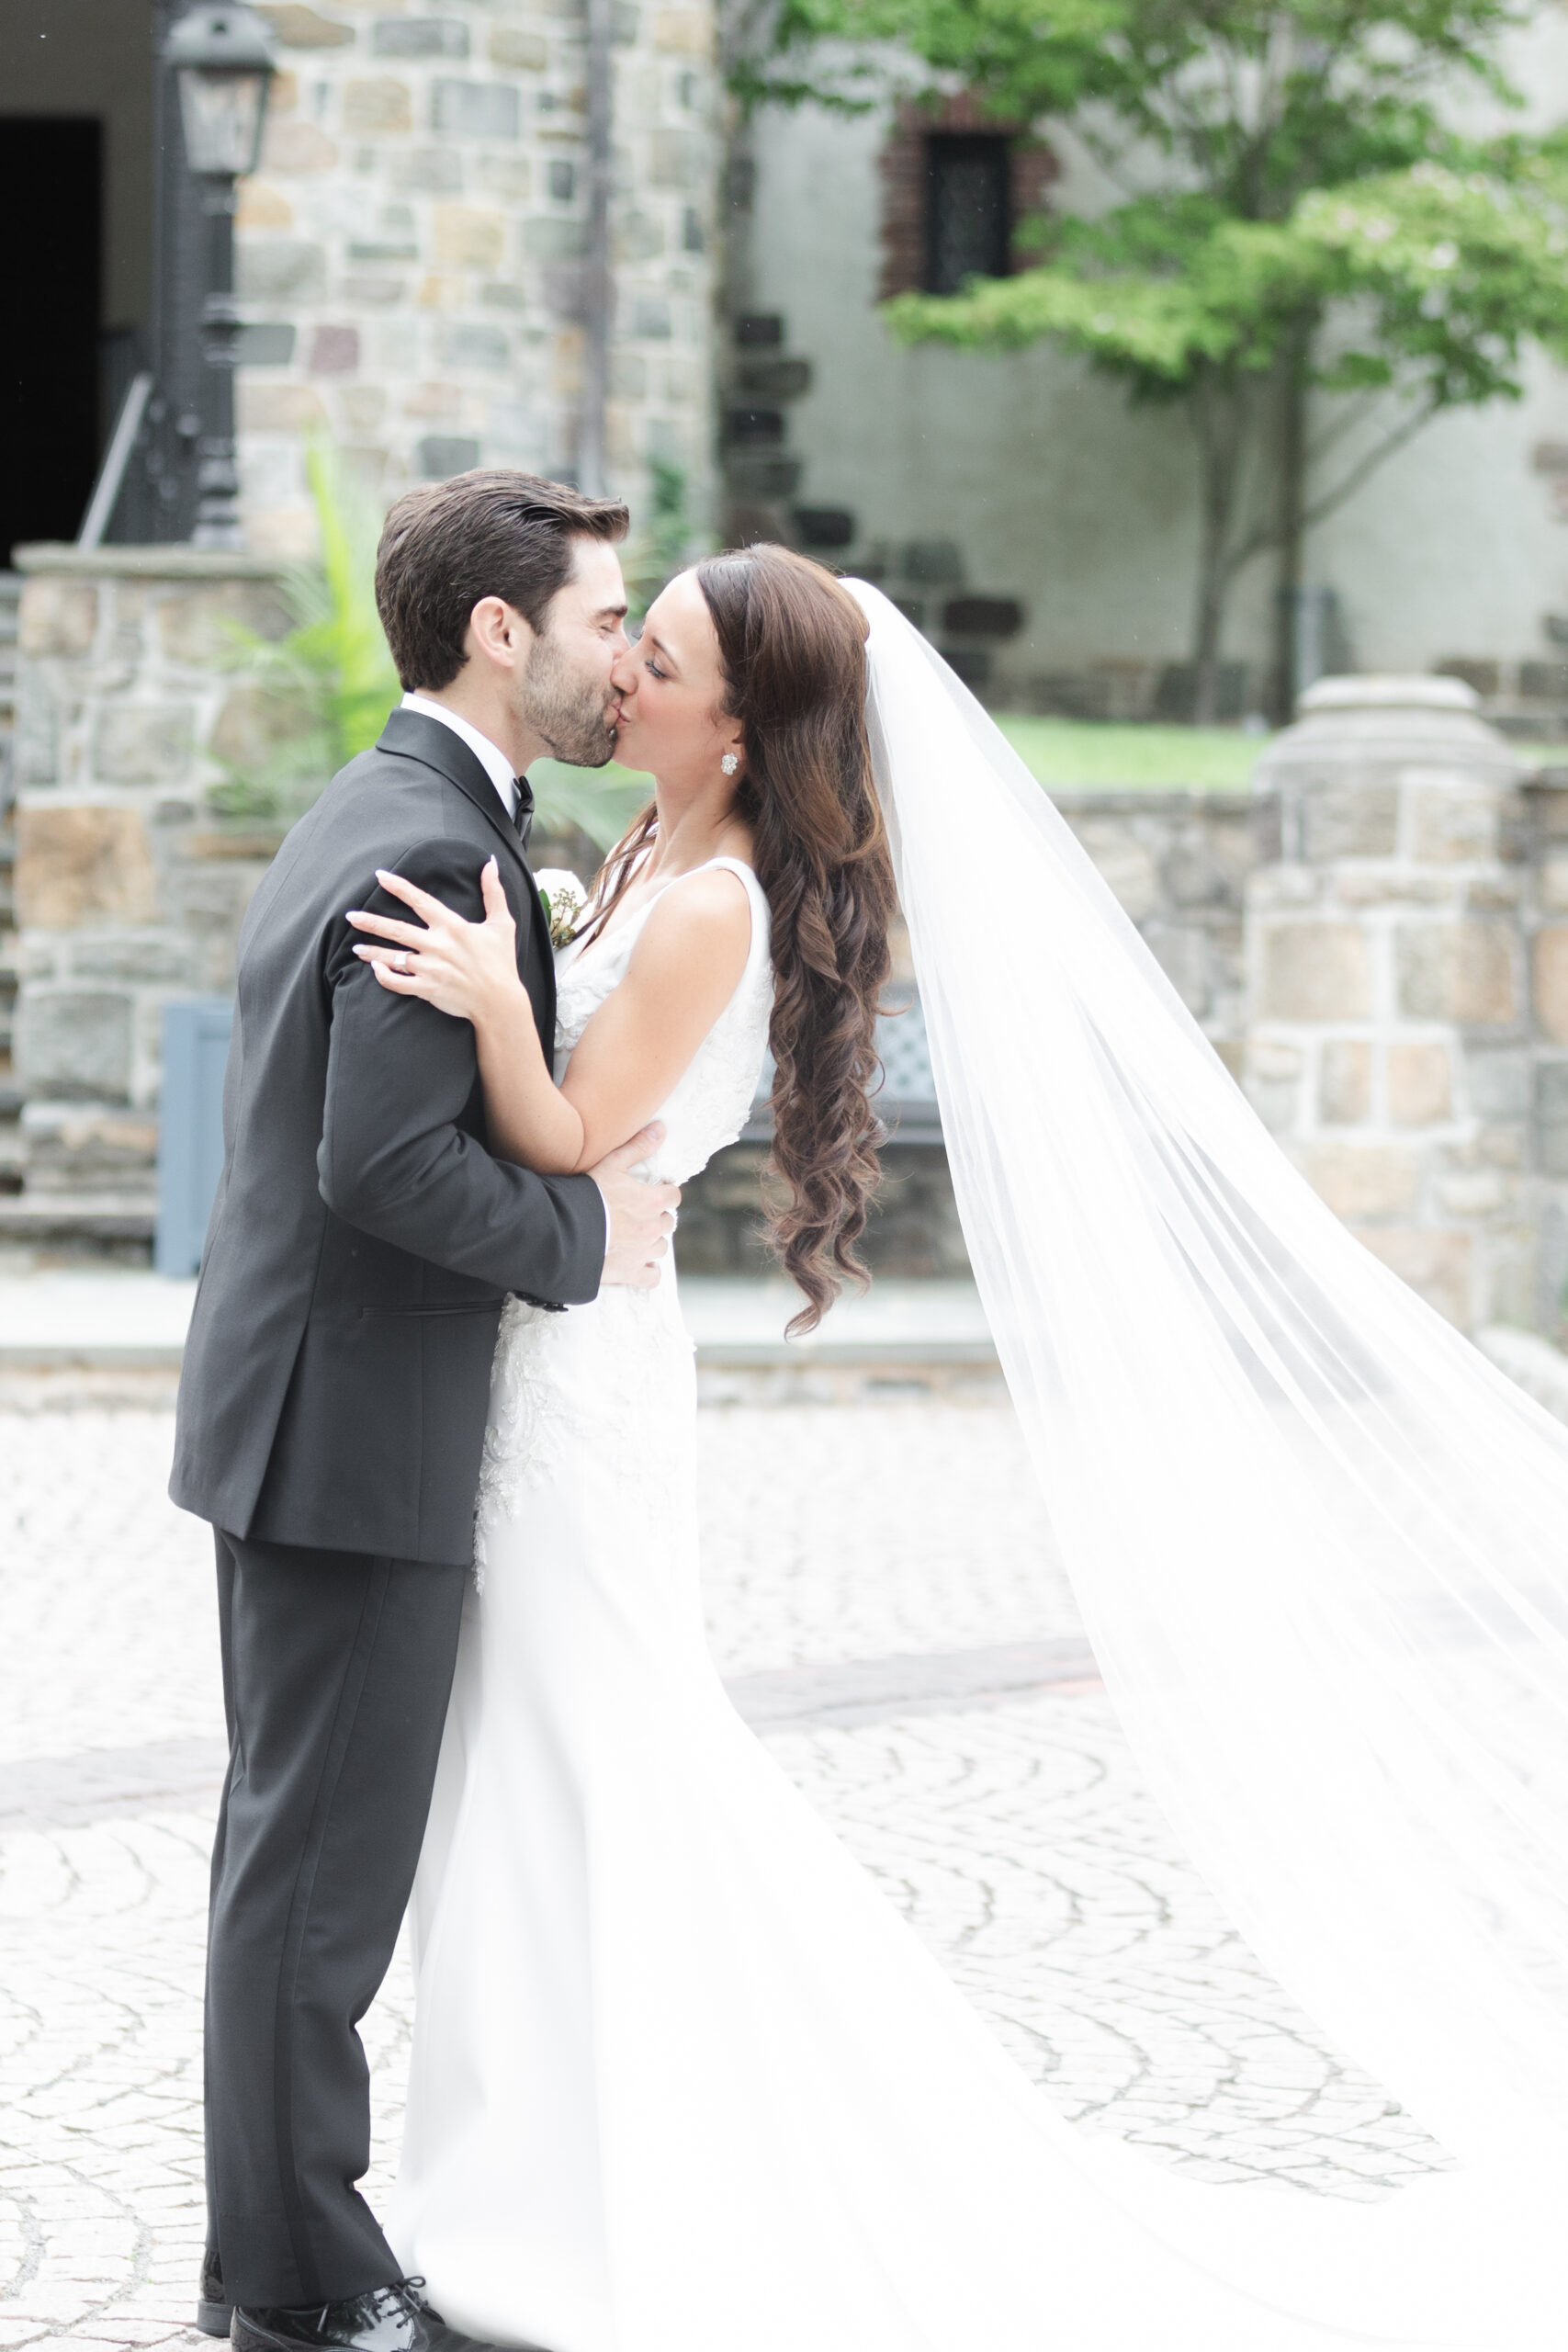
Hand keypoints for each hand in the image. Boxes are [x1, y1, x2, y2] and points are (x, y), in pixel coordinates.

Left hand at [347, 859, 521, 1025]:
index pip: (420, 901)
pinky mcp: (427, 989)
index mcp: (452, 926)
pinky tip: (375, 969)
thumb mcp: (502, 924)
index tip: (380, 876)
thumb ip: (493, 892)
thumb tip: (490, 863)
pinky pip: (398, 982)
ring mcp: (430, 968)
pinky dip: (384, 976)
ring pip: (392, 957)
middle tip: (350, 915)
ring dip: (371, 952)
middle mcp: (437, 945)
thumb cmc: (501, 962)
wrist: (500, 1002)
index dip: (399, 887)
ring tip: (355, 948)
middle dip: (370, 921)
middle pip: (396, 929)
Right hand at [591, 1125, 679, 1289]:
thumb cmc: (587, 1194)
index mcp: (653, 1200)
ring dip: (652, 1242)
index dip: (665, 1193)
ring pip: (661, 1247)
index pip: (673, 1196)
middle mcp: (654, 1227)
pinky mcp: (631, 1272)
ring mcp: (644, 1252)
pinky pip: (652, 1277)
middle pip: (668, 1222)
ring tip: (635, 1238)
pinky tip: (639, 1265)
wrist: (565, 1230)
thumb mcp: (612, 1163)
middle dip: (657, 1217)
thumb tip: (661, 1128)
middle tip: (638, 1215)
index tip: (654, 1193)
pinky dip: (649, 1272)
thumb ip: (638, 1146)